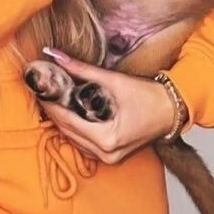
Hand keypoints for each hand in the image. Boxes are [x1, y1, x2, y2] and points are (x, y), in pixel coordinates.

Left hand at [39, 54, 176, 163]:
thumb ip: (82, 69)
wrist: (173, 109)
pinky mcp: (112, 156)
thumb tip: (55, 55)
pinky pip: (85, 143)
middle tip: (43, 91)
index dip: (51, 104)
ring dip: (63, 120)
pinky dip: (76, 128)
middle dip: (54, 111)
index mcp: (107, 139)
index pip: (67, 121)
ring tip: (53, 98)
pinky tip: (70, 112)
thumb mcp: (114, 80)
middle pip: (68, 131)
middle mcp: (106, 154)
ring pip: (74, 139)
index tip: (39, 89)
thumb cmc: (149, 96)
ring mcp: (110, 158)